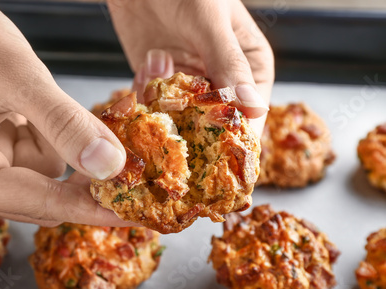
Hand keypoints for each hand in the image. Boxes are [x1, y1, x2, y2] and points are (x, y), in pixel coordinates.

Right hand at [0, 0, 131, 226]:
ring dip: (70, 146)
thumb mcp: (17, 78)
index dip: (92, 210)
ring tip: (62, 110)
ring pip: (51, 174)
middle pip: (46, 197)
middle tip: (130, 164)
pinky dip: (60, 134)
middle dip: (86, 177)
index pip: (41, 204)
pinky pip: (45, 153)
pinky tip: (45, 106)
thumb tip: (110, 166)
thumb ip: (65, 124)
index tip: (134, 216)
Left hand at [108, 0, 273, 136]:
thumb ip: (229, 64)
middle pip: (214, 124)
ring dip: (164, 104)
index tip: (218, 157)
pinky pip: (154, 105)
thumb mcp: (211, 22)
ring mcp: (188, 84)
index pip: (250, 116)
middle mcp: (222, 82)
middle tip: (174, 123)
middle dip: (193, 127)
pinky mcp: (160, 82)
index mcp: (250, 68)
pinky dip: (146, 95)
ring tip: (156, 63)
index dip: (236, 140)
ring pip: (180, 118)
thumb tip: (253, 110)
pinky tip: (145, 67)